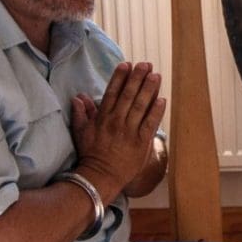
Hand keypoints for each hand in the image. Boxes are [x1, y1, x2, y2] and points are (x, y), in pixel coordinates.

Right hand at [71, 62, 166, 198]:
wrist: (100, 177)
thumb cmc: (90, 154)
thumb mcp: (81, 132)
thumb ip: (81, 113)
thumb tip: (79, 96)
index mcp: (103, 118)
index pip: (112, 92)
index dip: (120, 77)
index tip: (127, 64)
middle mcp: (116, 122)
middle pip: (128, 95)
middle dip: (137, 78)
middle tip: (145, 64)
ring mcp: (129, 132)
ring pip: (140, 106)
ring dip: (149, 90)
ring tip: (156, 75)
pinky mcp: (140, 143)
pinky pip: (150, 124)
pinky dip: (156, 112)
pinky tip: (162, 99)